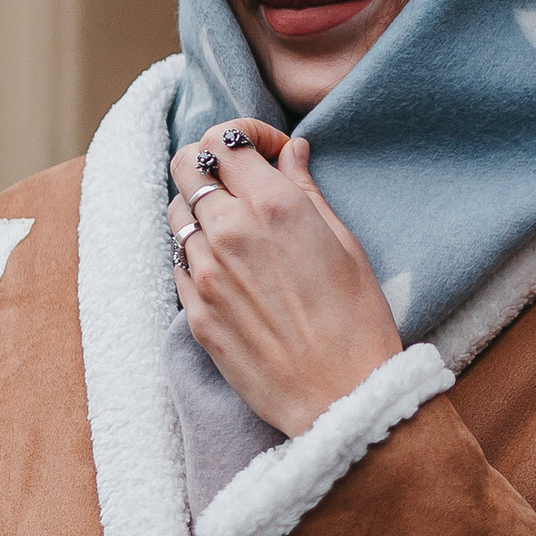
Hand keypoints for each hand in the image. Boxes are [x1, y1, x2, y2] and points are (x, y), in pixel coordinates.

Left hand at [167, 121, 403, 437]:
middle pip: (185, 164)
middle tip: (239, 180)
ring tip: (236, 229)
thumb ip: (306, 190)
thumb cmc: (359, 321)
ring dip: (201, 208)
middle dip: (209, 162)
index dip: (245, 136)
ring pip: (176, 212)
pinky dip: (197, 255)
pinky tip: (232, 272)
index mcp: (273, 206)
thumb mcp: (345, 243)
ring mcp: (204, 274)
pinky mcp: (194, 314)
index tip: (267, 153)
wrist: (342, 399)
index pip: (224, 139)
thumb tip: (289, 152)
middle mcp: (229, 232)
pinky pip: (179, 264)